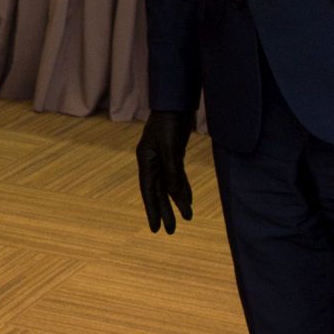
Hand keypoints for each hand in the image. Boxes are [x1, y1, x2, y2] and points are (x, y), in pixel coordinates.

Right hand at [137, 109, 194, 234]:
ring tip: (185, 219)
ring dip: (176, 202)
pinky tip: (188, 200)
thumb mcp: (171, 148)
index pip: (149, 191)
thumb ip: (172, 172)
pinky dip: (183, 188)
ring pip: (169, 185)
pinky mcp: (174, 153)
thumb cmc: (170, 121)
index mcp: (146, 160)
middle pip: (158, 191)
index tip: (155, 229)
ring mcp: (163, 158)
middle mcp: (152, 162)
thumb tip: (174, 194)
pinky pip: (178, 176)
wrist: (177, 101)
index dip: (152, 211)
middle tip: (169, 232)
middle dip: (164, 211)